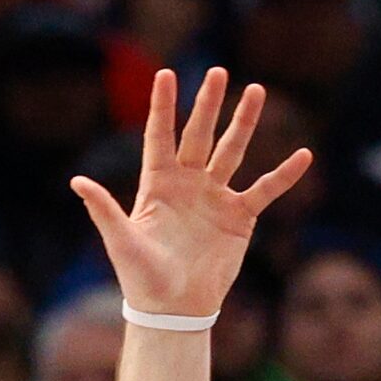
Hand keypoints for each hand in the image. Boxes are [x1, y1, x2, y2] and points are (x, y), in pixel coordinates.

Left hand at [70, 68, 311, 320]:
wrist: (173, 308)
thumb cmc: (140, 276)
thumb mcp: (121, 240)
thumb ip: (103, 209)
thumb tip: (77, 181)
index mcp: (157, 185)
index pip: (160, 137)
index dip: (163, 107)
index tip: (166, 74)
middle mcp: (187, 184)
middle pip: (199, 135)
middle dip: (208, 104)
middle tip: (218, 71)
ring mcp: (215, 197)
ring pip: (232, 151)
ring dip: (244, 123)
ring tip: (257, 90)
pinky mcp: (239, 216)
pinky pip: (265, 189)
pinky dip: (284, 175)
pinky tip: (304, 155)